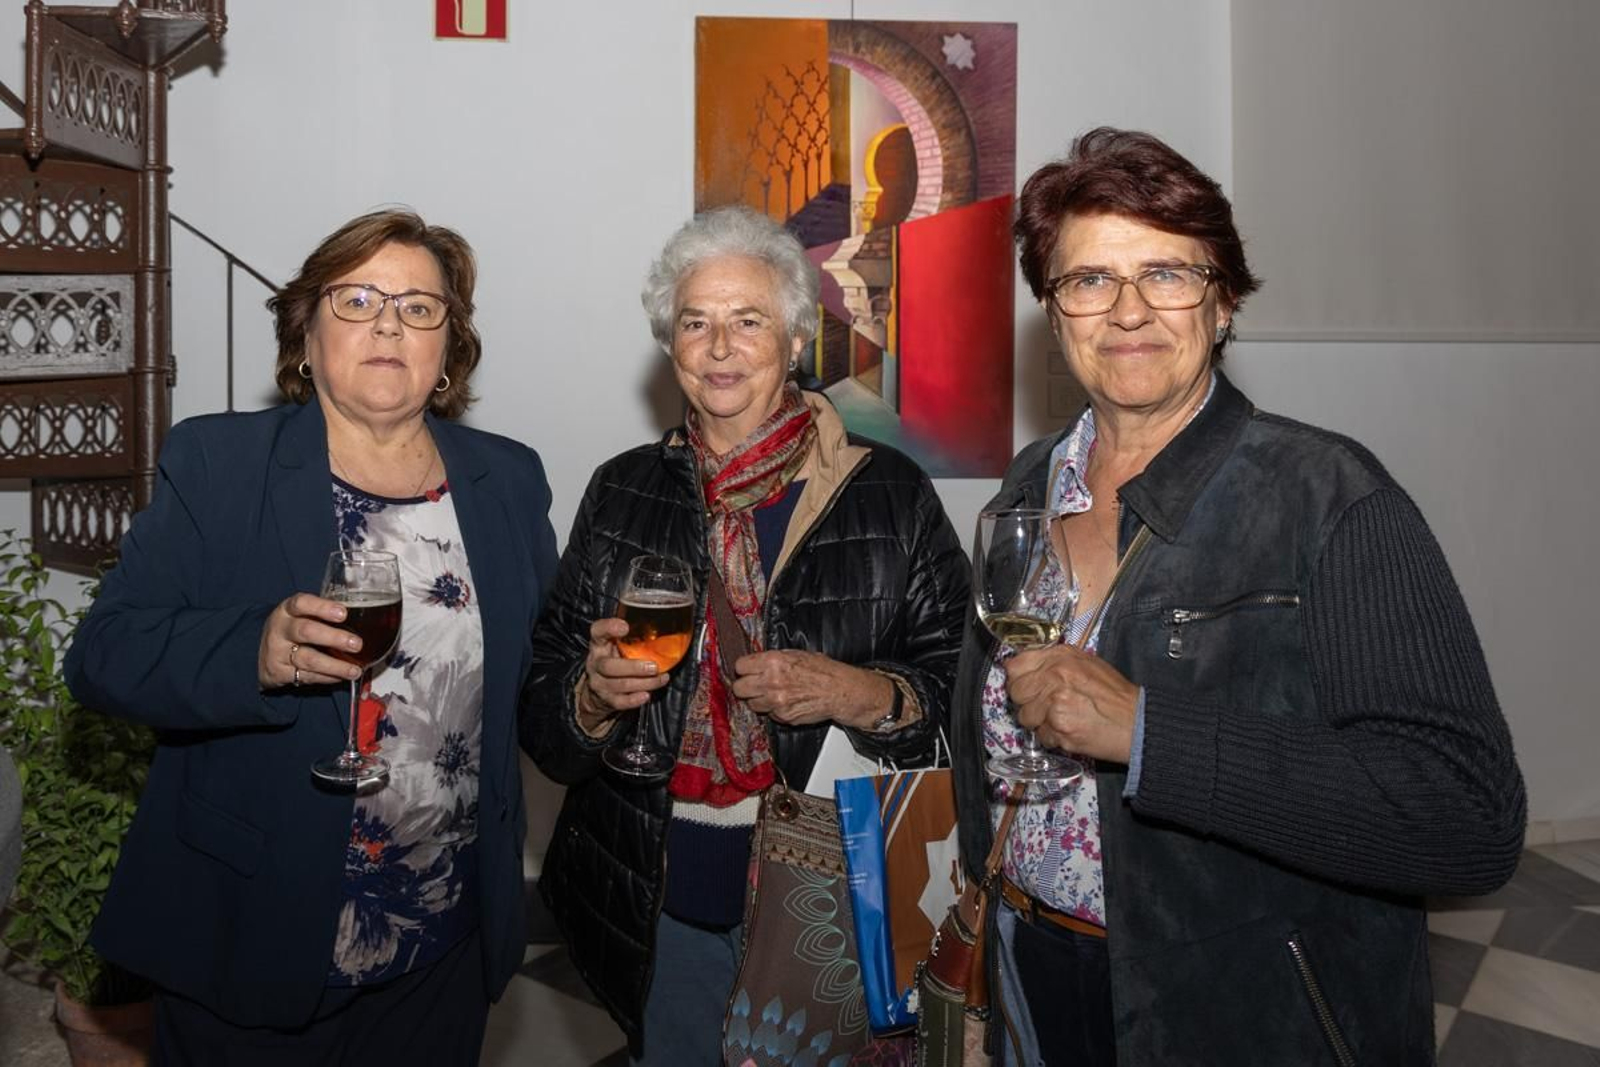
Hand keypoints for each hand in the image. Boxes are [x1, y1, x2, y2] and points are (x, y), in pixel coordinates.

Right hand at [257, 593, 362, 688]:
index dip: (322, 607)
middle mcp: (280, 630)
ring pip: (308, 659)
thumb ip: (324, 614)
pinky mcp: (279, 673)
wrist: (259, 654)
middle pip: (306, 631)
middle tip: (356, 644)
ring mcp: (277, 653)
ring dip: (336, 666)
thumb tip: (365, 615)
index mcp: (287, 610)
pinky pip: (307, 676)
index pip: (301, 603)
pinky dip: (328, 677)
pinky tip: (342, 676)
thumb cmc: (291, 629)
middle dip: (334, 638)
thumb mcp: (300, 615)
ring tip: (355, 670)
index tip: (343, 613)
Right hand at [578, 617, 669, 728]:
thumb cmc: (616, 657)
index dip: (609, 628)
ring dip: (644, 683)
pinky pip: (620, 702)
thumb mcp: (618, 643)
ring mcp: (599, 682)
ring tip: (661, 678)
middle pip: (608, 666)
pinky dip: (634, 700)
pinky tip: (647, 695)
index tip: (625, 627)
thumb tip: (670, 627)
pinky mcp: (606, 699)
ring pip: (619, 685)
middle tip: (654, 667)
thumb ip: (634, 636)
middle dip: (633, 667)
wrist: (600, 686)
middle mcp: (595, 663)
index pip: (597, 631)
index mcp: (599, 644)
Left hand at [730, 650, 895, 729]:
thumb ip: (774, 659)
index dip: (744, 669)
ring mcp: (776, 701)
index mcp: (773, 661)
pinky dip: (774, 711)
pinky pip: (769, 715)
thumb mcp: (797, 654)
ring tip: (773, 695)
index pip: (740, 666)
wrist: (840, 691)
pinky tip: (786, 703)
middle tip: (753, 685)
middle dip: (745, 687)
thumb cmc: (823, 671)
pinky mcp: (782, 716)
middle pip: (739, 688)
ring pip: (751, 704)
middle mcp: (771, 681)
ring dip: (759, 700)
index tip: (747, 671)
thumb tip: (757, 662)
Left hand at [1004, 645, 1139, 762]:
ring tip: (1061, 718)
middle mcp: (1054, 677)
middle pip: (1015, 692)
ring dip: (1038, 721)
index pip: (1015, 665)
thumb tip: (1025, 667)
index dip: (1018, 677)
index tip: (1025, 684)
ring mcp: (1055, 704)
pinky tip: (1069, 730)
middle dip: (1026, 701)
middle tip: (1044, 705)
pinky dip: (1052, 737)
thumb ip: (1054, 662)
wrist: (1137, 722)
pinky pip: (1040, 735)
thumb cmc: (1115, 695)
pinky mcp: (1059, 729)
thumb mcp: (1086, 663)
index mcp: (1060, 658)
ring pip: (1024, 716)